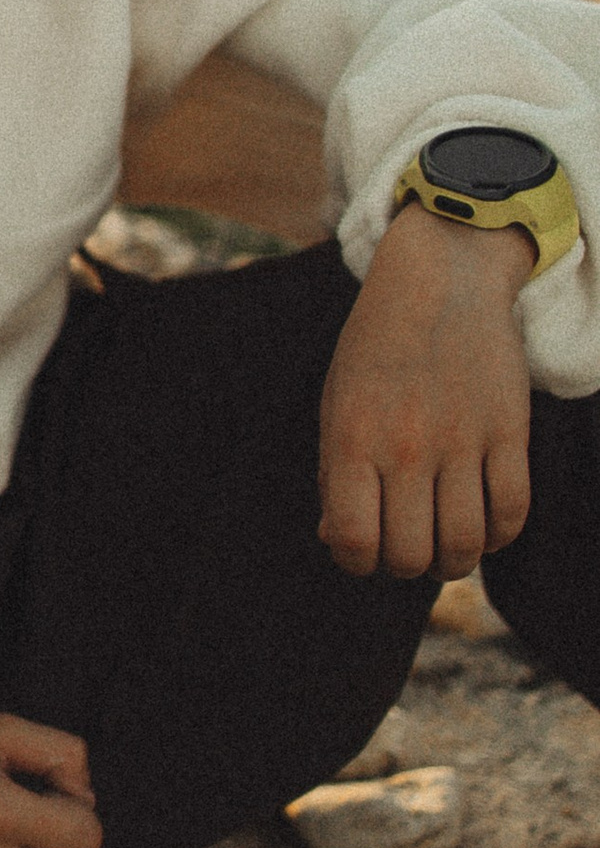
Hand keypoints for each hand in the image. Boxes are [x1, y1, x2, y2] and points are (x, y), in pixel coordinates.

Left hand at [318, 196, 534, 579]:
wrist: (440, 281)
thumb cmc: (377, 350)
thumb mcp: (337, 404)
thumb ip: (335, 474)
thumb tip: (339, 544)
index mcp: (352, 439)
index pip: (354, 541)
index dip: (356, 563)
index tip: (363, 553)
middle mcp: (406, 445)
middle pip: (411, 554)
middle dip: (404, 566)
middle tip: (406, 550)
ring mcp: (462, 439)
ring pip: (465, 544)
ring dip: (453, 562)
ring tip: (444, 550)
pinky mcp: (509, 430)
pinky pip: (512, 511)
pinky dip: (498, 536)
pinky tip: (483, 528)